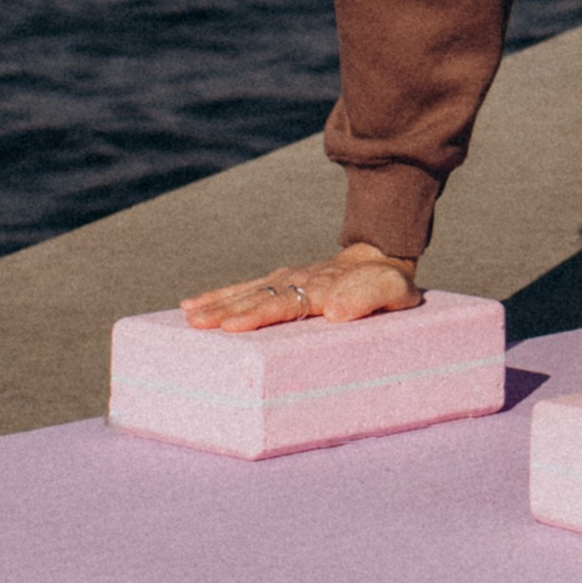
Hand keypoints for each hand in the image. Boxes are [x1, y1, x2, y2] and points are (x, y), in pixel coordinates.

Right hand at [179, 245, 419, 331]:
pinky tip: (192, 306)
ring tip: (189, 318)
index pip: (284, 303)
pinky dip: (218, 296)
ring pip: (245, 293)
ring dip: (217, 305)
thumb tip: (335, 310)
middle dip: (226, 311)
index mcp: (321, 288)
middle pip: (257, 298)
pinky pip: (245, 289)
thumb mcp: (392, 291)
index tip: (233, 325)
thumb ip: (368, 298)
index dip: (258, 315)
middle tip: (199, 325)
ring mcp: (285, 280)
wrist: (382, 257)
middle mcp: (297, 281)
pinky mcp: (278, 283)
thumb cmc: (388, 283)